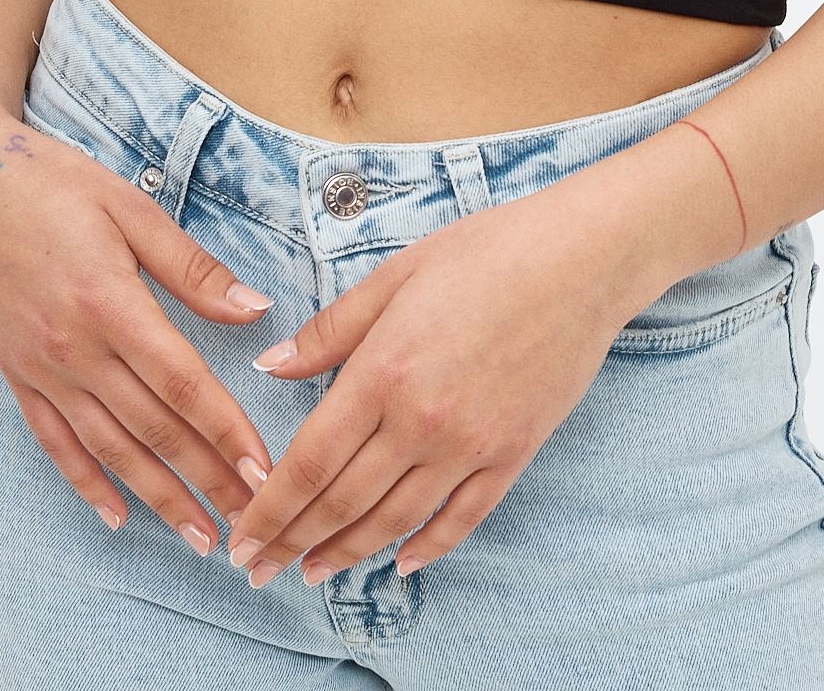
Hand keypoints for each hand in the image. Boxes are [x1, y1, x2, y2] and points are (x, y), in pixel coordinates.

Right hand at [0, 109, 277, 551]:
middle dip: (206, 480)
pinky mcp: (16, 373)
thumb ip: (192, 268)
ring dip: (156, 496)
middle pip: (153, 429)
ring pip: (108, 448)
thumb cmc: (54, 183)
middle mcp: (74, 349)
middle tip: (251, 522)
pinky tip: (117, 514)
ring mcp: (41, 367)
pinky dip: (86, 482)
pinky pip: (54, 441)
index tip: (265, 470)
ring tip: (198, 536)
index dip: (226, 432)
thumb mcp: (131, 207)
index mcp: (110, 304)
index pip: (183, 384)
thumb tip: (254, 310)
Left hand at [221, 176, 649, 587]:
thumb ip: (331, 330)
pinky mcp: (512, 453)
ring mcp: (470, 444)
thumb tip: (270, 366)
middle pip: (343, 501)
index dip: (270, 509)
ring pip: (396, 520)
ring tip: (314, 571)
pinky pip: (462, 518)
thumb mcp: (395, 274)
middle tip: (260, 571)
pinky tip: (400, 563)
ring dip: (348, 552)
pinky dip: (427, 548)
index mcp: (383, 370)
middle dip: (294, 541)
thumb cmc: (487, 251)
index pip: (309, 461)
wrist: (581, 260)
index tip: (242, 539)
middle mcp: (421, 420)